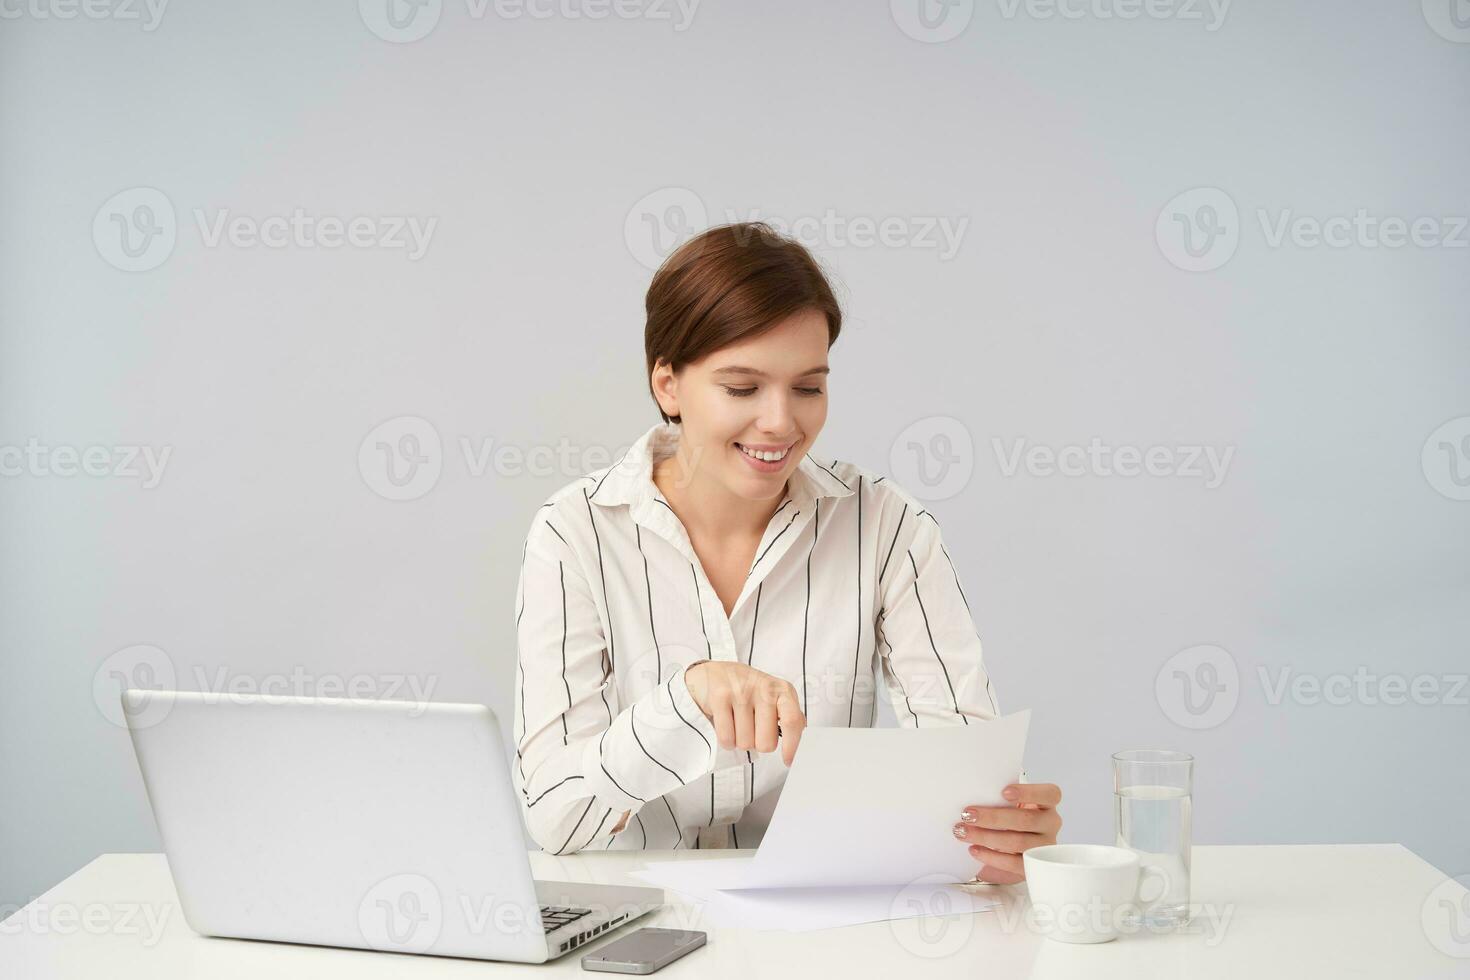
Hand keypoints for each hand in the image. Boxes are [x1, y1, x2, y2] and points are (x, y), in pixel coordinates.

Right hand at [683, 661, 805, 765]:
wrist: (713, 673)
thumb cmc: (747, 690)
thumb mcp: (773, 697)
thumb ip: (789, 716)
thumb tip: (798, 739)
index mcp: (783, 691)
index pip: (792, 721)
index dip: (791, 746)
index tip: (787, 760)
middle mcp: (764, 689)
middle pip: (766, 743)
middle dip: (758, 743)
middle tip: (752, 729)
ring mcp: (741, 692)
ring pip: (745, 743)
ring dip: (740, 740)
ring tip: (737, 722)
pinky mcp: (720, 697)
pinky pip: (727, 738)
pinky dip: (726, 739)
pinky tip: (726, 724)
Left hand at [952, 783, 1062, 883]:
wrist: (1011, 848)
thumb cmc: (1009, 818)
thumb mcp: (1008, 804)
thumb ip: (999, 797)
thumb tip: (970, 792)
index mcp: (1047, 803)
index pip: (1050, 794)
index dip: (1028, 793)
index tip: (1004, 792)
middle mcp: (1050, 824)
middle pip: (1026, 820)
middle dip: (993, 817)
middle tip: (968, 814)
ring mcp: (1044, 846)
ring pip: (1018, 842)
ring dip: (986, 837)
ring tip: (964, 832)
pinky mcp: (1034, 866)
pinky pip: (1013, 863)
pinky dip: (991, 856)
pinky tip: (974, 849)